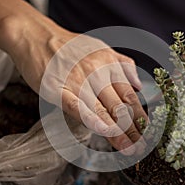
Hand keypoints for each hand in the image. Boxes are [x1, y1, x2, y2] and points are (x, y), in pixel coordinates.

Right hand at [2, 7, 146, 154]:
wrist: (36, 36)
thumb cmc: (70, 46)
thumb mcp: (101, 47)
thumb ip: (122, 65)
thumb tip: (139, 85)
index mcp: (108, 64)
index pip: (129, 95)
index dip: (140, 115)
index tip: (147, 131)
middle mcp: (96, 72)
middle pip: (119, 106)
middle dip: (132, 129)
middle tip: (141, 147)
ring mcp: (76, 81)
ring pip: (101, 110)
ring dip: (117, 132)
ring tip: (128, 148)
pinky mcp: (56, 88)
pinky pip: (76, 106)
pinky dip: (91, 119)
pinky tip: (103, 131)